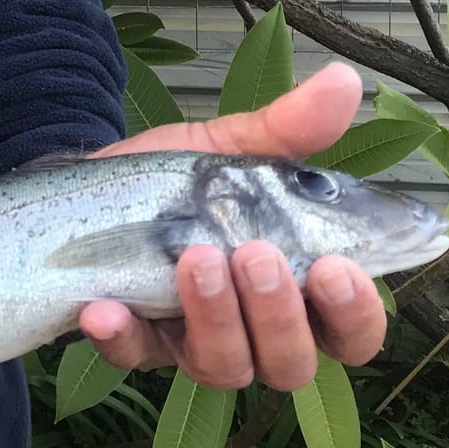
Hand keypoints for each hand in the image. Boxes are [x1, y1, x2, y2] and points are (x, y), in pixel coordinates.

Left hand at [78, 62, 388, 391]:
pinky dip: (123, 337)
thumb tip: (343, 81)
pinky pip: (133, 358)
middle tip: (255, 254)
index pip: (350, 331)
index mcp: (297, 288)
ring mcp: (193, 341)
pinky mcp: (135, 342)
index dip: (355, 314)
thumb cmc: (182, 181)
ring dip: (215, 318)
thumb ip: (289, 130)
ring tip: (195, 257)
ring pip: (224, 366)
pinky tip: (106, 307)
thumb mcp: (232, 149)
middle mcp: (254, 330)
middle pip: (292, 364)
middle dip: (279, 315)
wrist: (93, 184)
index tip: (336, 269)